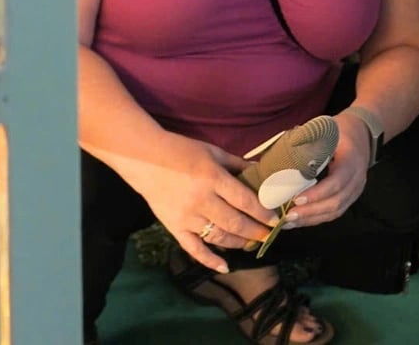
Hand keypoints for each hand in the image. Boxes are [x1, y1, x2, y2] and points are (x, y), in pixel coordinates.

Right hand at [121, 136, 275, 271]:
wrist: (145, 160)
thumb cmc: (182, 151)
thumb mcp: (213, 152)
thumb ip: (237, 163)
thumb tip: (261, 171)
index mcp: (213, 178)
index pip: (244, 201)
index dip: (262, 213)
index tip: (274, 220)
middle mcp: (201, 201)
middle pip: (235, 223)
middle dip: (255, 232)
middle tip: (268, 235)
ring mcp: (187, 217)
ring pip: (218, 238)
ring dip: (238, 243)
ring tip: (250, 243)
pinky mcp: (175, 228)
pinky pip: (194, 249)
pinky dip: (209, 261)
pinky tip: (225, 267)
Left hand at [284, 110, 371, 229]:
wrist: (363, 133)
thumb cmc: (342, 130)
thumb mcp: (327, 129)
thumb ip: (309, 140)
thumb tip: (281, 152)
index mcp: (351, 160)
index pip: (337, 182)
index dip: (317, 193)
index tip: (297, 199)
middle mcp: (357, 179)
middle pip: (336, 202)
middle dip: (311, 212)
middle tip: (288, 215)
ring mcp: (355, 190)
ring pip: (335, 211)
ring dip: (312, 219)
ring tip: (289, 222)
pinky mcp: (350, 197)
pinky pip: (335, 212)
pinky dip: (317, 218)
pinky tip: (300, 220)